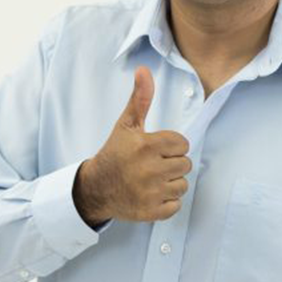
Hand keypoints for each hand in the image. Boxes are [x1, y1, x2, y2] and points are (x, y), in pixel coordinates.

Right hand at [73, 66, 191, 226]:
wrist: (95, 188)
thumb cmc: (114, 152)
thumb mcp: (126, 124)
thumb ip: (140, 98)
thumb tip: (144, 70)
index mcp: (147, 146)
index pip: (183, 144)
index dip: (172, 145)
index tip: (156, 148)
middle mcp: (150, 170)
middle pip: (185, 165)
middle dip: (172, 163)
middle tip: (153, 164)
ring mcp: (150, 193)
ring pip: (182, 185)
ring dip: (171, 183)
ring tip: (152, 179)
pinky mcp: (151, 212)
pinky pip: (176, 205)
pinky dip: (167, 201)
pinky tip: (151, 193)